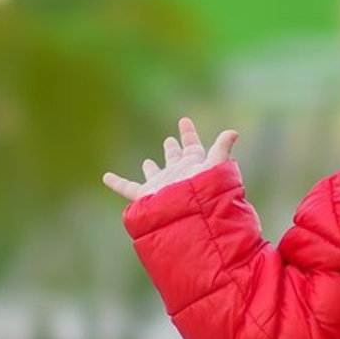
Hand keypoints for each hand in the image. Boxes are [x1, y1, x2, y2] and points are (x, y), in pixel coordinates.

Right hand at [102, 117, 238, 201]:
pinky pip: (127, 188)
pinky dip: (117, 183)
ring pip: (155, 173)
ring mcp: (162, 185)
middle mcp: (178, 175)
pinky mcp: (147, 196)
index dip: (188, 134)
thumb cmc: (204, 192)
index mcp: (195, 166)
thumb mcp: (216, 166)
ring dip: (151, 168)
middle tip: (169, 141)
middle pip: (174, 159)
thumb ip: (222, 149)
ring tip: (147, 162)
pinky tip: (106, 177)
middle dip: (172, 149)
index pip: (192, 146)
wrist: (188, 218)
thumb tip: (233, 131)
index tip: (184, 121)